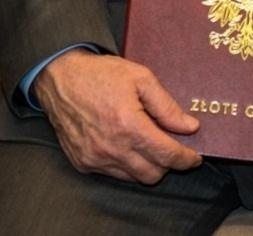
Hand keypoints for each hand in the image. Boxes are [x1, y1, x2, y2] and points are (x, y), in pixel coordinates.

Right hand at [35, 50, 201, 183]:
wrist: (59, 77)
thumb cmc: (99, 74)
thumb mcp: (139, 78)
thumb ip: (166, 105)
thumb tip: (189, 127)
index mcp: (129, 125)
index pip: (167, 155)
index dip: (186, 159)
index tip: (193, 156)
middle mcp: (112, 147)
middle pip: (153, 174)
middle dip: (167, 164)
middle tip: (169, 147)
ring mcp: (95, 157)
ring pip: (134, 178)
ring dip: (146, 166)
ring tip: (146, 145)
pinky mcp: (83, 162)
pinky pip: (113, 174)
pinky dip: (124, 165)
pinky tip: (123, 145)